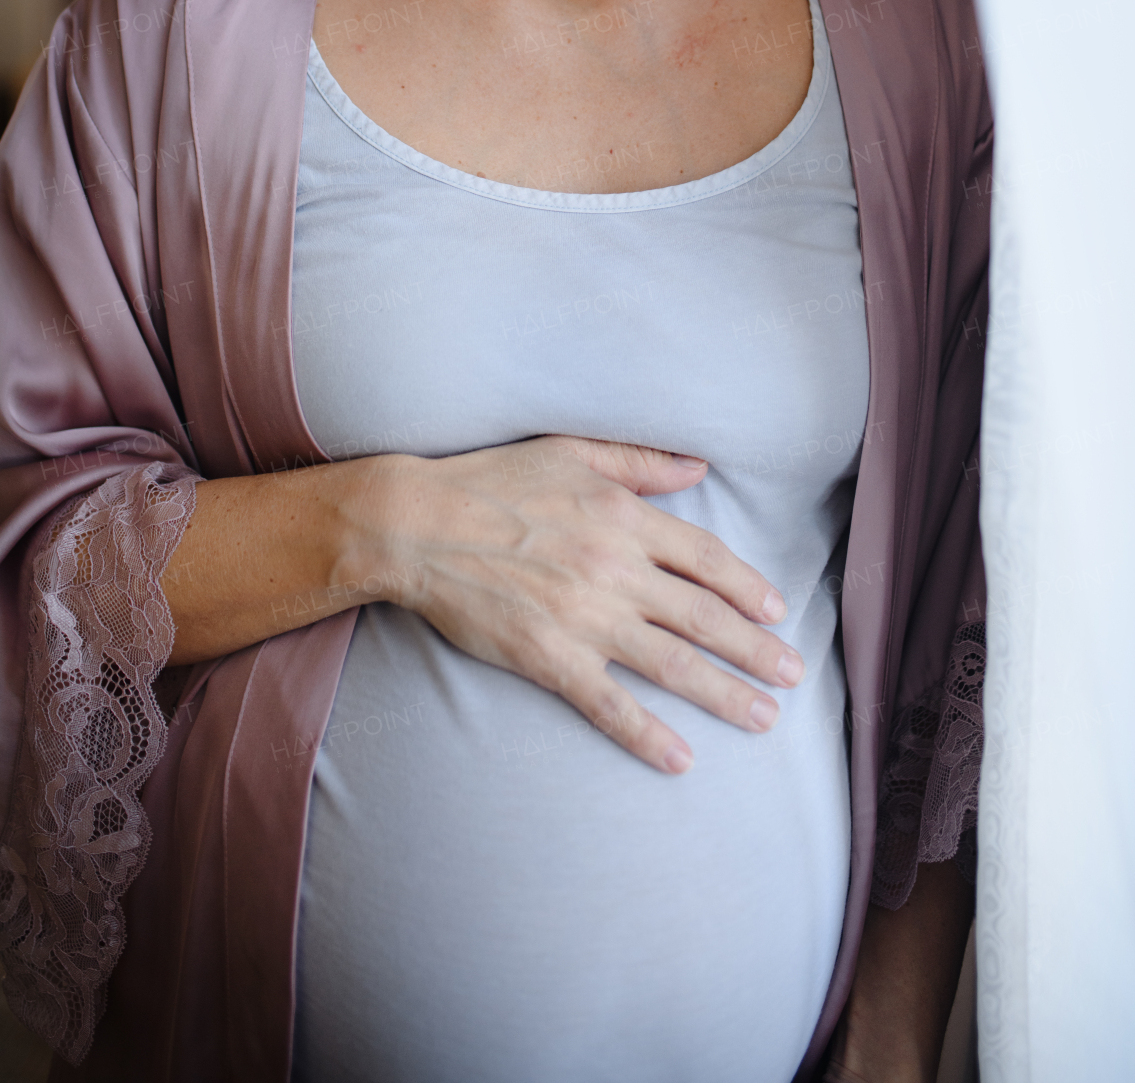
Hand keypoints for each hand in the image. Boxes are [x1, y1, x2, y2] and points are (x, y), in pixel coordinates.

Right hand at [367, 433, 803, 772]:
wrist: (419, 527)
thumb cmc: (492, 481)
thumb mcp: (570, 453)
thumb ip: (639, 462)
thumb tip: (699, 466)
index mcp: (623, 517)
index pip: (706, 559)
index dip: (746, 587)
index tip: (776, 610)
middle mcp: (615, 570)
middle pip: (704, 617)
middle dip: (757, 650)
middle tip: (794, 674)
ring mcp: (584, 618)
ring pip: (673, 665)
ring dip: (726, 694)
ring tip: (765, 718)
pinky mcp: (550, 659)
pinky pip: (610, 705)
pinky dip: (649, 735)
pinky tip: (681, 760)